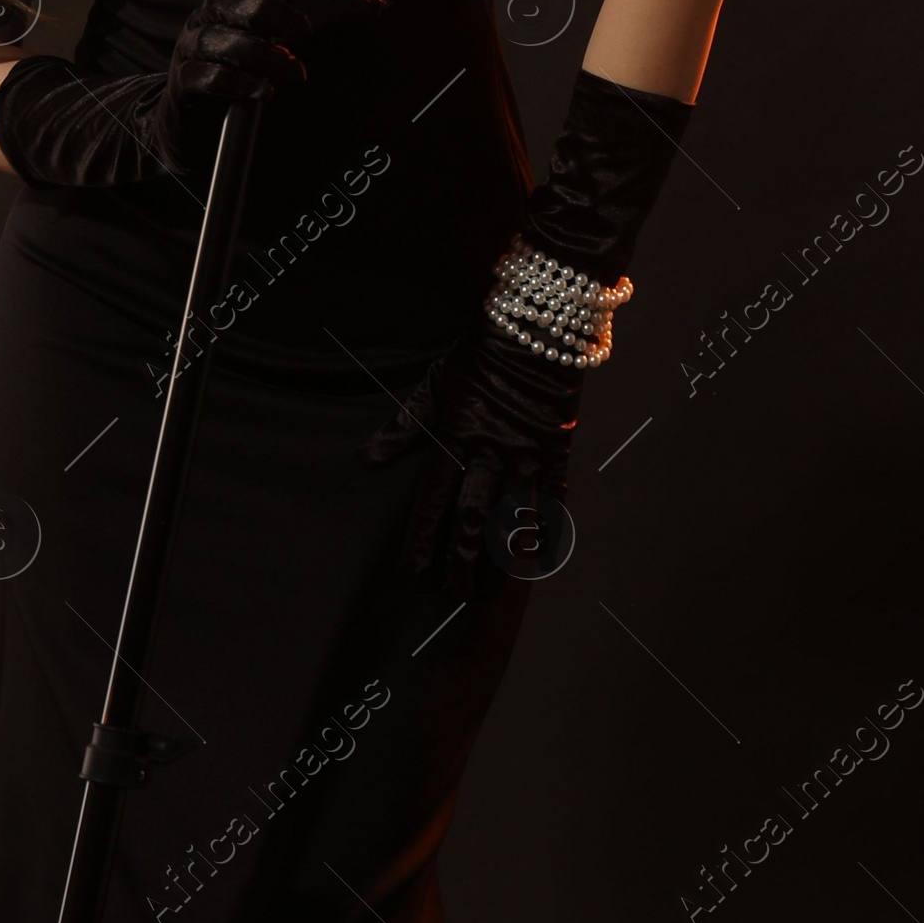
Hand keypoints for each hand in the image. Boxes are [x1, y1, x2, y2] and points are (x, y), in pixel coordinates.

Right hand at [0, 0, 309, 186]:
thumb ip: (268, 13)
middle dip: (268, 10)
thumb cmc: (223, 77)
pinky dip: (243, 84)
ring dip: (266, 57)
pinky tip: (266, 92)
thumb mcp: (248, 43)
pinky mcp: (183, 86)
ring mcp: (188, 51)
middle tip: (303, 29)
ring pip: (225, 41)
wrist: (177, 127)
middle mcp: (200, 20)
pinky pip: (212, 79)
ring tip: (296, 72)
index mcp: (219, 6)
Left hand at [362, 323, 580, 598]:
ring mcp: (526, 455)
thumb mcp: (435, 384)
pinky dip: (548, 530)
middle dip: (462, 562)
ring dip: (500, 560)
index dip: (421, 539)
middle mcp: (491, 452)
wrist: (534, 329)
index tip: (410, 572)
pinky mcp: (555, 452)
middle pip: (474, 520)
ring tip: (490, 592)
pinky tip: (541, 558)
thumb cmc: (480, 356)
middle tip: (453, 594)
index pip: (433, 499)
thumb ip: (404, 425)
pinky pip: (554, 500)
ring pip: (513, 520)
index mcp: (456, 436)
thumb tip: (368, 457)